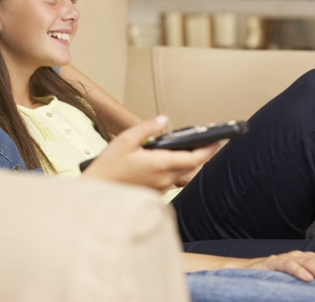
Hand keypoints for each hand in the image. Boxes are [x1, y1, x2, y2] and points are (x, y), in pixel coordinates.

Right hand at [81, 116, 216, 191]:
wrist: (97, 192)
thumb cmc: (108, 168)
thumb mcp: (124, 140)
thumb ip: (146, 128)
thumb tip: (163, 121)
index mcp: (158, 164)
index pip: (192, 158)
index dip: (207, 150)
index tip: (217, 141)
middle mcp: (163, 179)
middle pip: (190, 166)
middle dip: (199, 154)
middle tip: (207, 143)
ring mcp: (159, 188)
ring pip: (181, 174)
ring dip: (186, 162)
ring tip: (187, 150)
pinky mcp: (153, 193)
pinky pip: (170, 180)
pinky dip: (173, 170)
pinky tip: (166, 162)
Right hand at [239, 250, 314, 287]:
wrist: (243, 272)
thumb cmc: (274, 280)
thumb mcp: (298, 284)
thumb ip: (314, 288)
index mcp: (310, 262)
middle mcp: (301, 258)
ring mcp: (287, 259)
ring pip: (309, 262)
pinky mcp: (272, 263)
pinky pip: (286, 265)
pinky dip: (297, 271)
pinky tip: (306, 279)